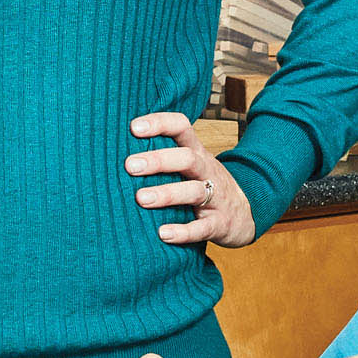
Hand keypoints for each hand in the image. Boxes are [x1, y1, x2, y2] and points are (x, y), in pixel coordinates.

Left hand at [127, 111, 256, 248]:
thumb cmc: (203, 187)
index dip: (160, 123)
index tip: (134, 127)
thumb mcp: (190, 166)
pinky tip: (163, 234)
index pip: (182, 128)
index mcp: (197, 153)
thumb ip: (162, 157)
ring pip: (194, 191)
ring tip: (141, 198)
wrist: (245, 215)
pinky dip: (183, 231)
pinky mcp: (219, 224)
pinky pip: (202, 228)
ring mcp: (216, 198)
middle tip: (130, 166)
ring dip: (167, 193)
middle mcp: (207, 171)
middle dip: (159, 160)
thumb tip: (112, 149)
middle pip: (187, 158)